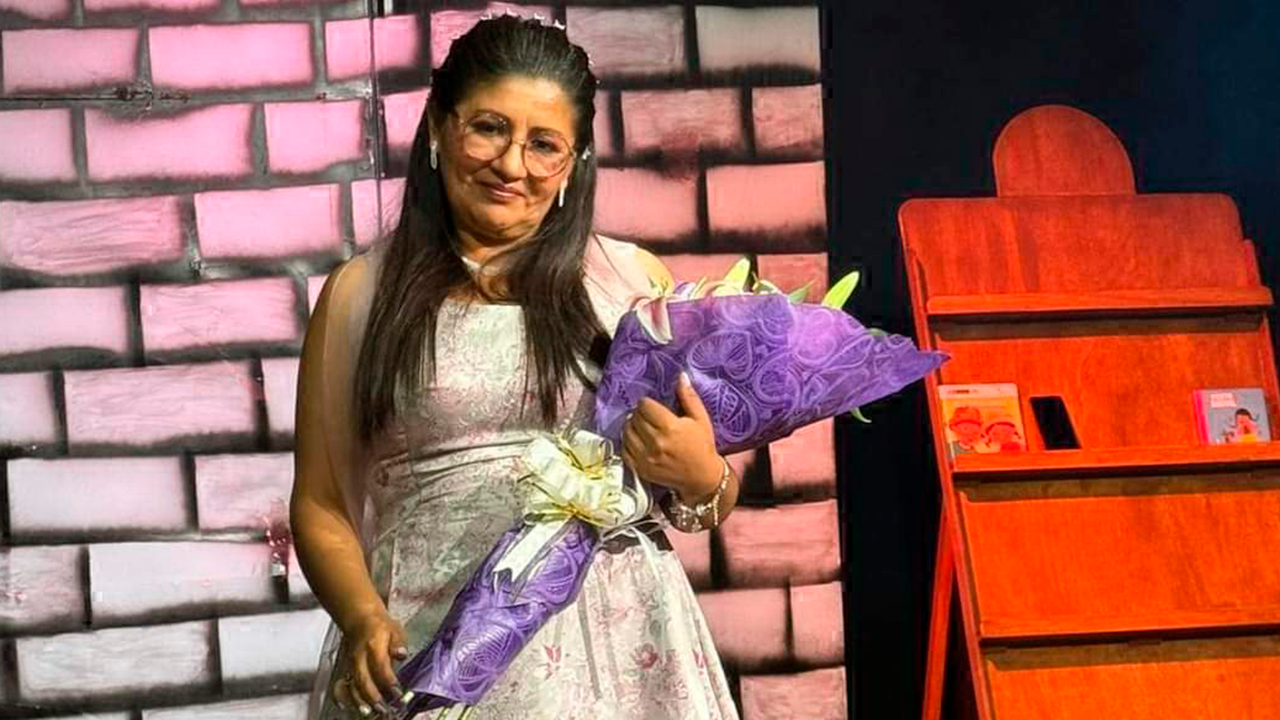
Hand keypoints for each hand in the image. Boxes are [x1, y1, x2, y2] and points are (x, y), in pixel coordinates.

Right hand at [333, 610, 409, 716]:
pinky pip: (344, 686)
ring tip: (370, 712)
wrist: (360, 620)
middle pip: (363, 679)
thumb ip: (399, 644)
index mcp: (373, 644)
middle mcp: (359, 656)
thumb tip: (401, 654)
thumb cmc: (380, 626)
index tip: (398, 693)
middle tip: (384, 709)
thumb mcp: (395, 629)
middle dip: (373, 697)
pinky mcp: (347, 669)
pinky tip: (352, 707)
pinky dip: (347, 698)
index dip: (389, 682)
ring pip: (352, 685)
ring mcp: (351, 664)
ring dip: (361, 701)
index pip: (380, 666)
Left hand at [621, 372, 722, 501]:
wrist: (702, 478)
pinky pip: (624, 450)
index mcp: (670, 428)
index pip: (645, 406)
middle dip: (640, 413)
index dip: (647, 403)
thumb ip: (689, 397)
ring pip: (626, 432)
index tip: (653, 406)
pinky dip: (628, 442)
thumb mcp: (701, 419)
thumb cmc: (703, 447)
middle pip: (634, 417)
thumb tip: (681, 376)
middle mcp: (655, 443)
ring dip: (632, 426)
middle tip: (648, 416)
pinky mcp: (640, 469)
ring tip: (642, 426)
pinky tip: (637, 440)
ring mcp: (646, 458)